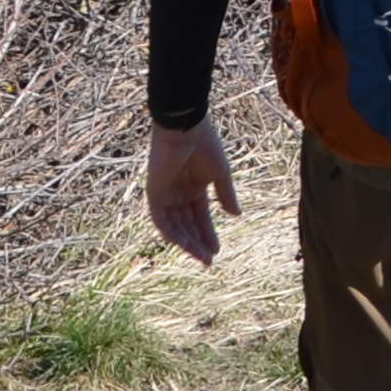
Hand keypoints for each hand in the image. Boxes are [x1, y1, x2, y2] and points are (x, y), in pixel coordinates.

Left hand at [146, 122, 237, 265]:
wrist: (185, 130)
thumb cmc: (205, 145)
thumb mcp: (220, 174)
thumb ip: (226, 195)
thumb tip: (236, 215)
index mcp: (195, 188)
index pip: (200, 217)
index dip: (208, 234)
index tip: (217, 250)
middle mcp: (179, 195)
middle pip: (187, 226)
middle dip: (198, 243)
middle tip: (208, 260)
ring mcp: (166, 195)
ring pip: (175, 226)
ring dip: (186, 242)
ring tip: (200, 256)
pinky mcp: (154, 194)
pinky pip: (161, 220)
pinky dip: (171, 233)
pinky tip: (184, 243)